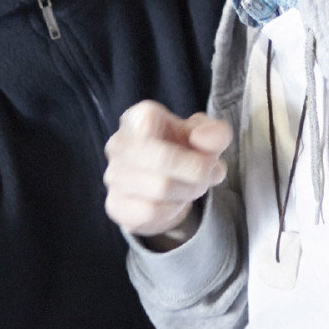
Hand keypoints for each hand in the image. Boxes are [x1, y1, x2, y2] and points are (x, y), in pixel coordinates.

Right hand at [104, 100, 232, 245]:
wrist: (169, 184)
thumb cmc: (185, 150)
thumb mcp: (207, 138)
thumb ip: (215, 134)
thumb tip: (203, 138)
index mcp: (140, 118)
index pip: (142, 116)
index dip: (149, 122)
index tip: (159, 128)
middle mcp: (120, 144)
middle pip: (161, 158)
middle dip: (196, 170)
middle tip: (208, 172)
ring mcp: (114, 175)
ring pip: (161, 188)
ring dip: (189, 191)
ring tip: (195, 187)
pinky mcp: (115, 205)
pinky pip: (151, 211)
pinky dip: (173, 210)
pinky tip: (175, 203)